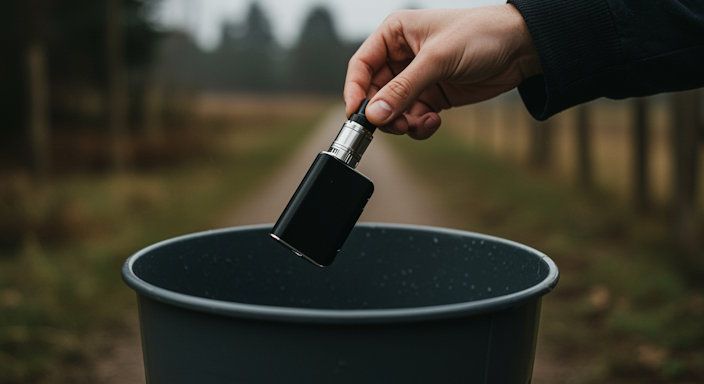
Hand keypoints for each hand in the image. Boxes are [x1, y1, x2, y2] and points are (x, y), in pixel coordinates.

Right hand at [344, 5, 540, 138]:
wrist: (521, 47)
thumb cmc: (480, 35)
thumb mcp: (437, 59)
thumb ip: (403, 89)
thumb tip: (373, 114)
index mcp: (394, 34)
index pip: (361, 65)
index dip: (355, 91)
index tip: (357, 115)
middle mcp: (401, 56)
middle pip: (375, 93)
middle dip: (384, 112)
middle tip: (397, 125)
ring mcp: (417, 78)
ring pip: (393, 109)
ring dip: (403, 122)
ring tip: (421, 122)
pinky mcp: (432, 95)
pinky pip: (413, 117)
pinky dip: (419, 124)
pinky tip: (434, 120)